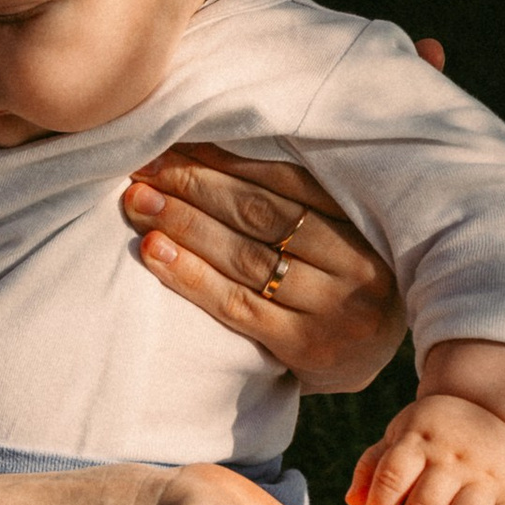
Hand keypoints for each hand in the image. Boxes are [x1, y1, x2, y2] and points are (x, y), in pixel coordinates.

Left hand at [122, 147, 405, 390]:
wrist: (365, 363)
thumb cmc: (340, 284)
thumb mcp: (341, 235)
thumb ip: (299, 199)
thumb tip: (209, 148)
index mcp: (365, 222)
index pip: (288, 180)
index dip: (227, 159)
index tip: (178, 141)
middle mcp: (356, 263)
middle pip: (261, 214)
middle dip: (197, 185)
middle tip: (147, 166)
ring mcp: (332, 309)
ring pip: (245, 257)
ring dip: (185, 224)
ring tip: (139, 202)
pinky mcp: (304, 346)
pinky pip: (236, 305)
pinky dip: (191, 275)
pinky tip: (154, 252)